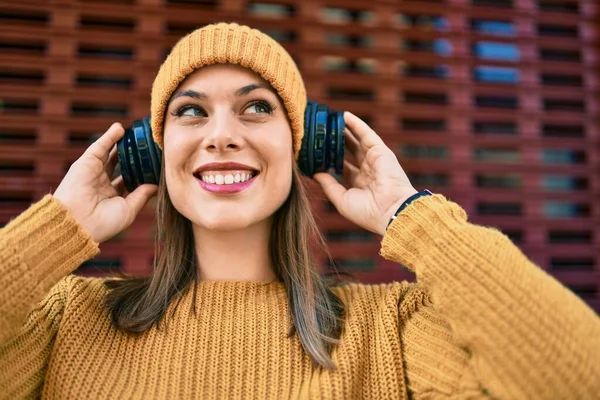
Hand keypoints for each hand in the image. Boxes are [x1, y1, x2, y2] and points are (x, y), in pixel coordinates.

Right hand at [53, 123, 157, 242]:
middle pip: (120, 165)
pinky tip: (120, 128)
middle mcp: (102, 184)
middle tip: (146, 147)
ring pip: (110, 154)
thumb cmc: (103, 222)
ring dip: (121, 143)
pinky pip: (100, 146)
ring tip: (134, 134)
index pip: (128, 181)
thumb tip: (156, 186)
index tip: (153, 165)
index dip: (139, 173)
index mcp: (112, 198)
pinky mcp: (86, 163)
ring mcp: (94, 172)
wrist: (77, 221)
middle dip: (132, 156)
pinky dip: (109, 137)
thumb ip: (142, 196)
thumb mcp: (129, 210)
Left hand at [313, 112, 416, 235]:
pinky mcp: (380, 151)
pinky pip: (366, 134)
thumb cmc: (367, 212)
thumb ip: (328, 185)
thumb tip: (314, 173)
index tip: (316, 152)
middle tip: (321, 132)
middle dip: (336, 142)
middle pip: (348, 152)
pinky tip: (344, 116)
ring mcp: (374, 160)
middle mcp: (367, 171)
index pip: (342, 167)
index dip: (329, 159)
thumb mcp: (341, 199)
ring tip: (329, 120)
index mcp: (358, 184)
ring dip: (344, 130)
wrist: (390, 211)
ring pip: (356, 141)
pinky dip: (356, 124)